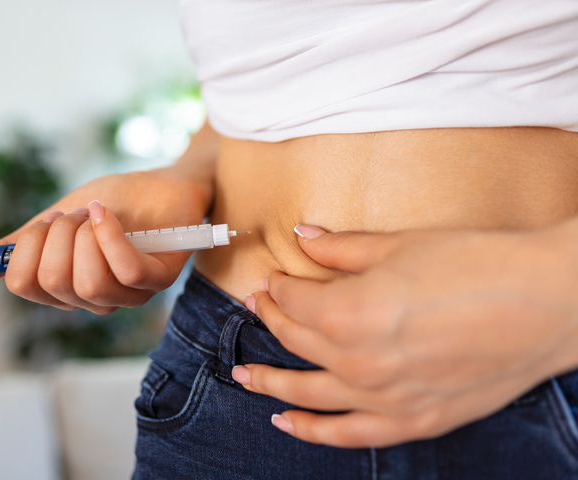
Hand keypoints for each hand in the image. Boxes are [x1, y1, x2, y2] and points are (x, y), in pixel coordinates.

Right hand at [0, 167, 211, 314]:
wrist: (163, 183)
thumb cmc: (115, 203)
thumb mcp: (58, 220)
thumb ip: (21, 247)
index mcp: (66, 289)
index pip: (24, 286)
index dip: (26, 247)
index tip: (45, 223)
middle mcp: (96, 300)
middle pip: (52, 282)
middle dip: (56, 234)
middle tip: (75, 215)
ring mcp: (129, 294)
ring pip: (87, 283)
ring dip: (84, 234)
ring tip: (96, 214)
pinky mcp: (159, 279)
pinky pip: (125, 271)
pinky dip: (109, 236)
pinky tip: (106, 214)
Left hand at [232, 221, 577, 447]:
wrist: (546, 303)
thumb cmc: (478, 266)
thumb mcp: (400, 246)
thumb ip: (342, 249)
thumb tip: (304, 237)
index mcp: (347, 312)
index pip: (293, 299)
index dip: (277, 285)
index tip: (272, 277)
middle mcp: (356, 360)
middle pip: (294, 340)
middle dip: (270, 318)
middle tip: (257, 306)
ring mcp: (383, 397)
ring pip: (306, 392)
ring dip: (269, 381)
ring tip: (243, 375)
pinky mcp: (412, 420)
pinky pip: (347, 433)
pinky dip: (311, 430)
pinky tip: (286, 422)